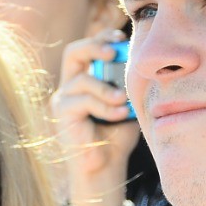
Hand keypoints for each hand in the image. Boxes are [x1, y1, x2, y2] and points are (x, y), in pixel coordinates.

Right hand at [54, 32, 142, 205]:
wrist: (106, 168)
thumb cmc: (118, 136)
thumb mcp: (128, 103)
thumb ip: (128, 83)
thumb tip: (143, 60)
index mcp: (85, 79)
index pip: (88, 48)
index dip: (103, 37)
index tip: (122, 37)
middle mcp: (70, 85)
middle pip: (74, 52)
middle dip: (95, 45)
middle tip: (114, 50)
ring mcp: (63, 98)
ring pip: (82, 78)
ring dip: (106, 87)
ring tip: (122, 100)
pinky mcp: (62, 113)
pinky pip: (83, 101)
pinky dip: (104, 106)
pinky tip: (120, 114)